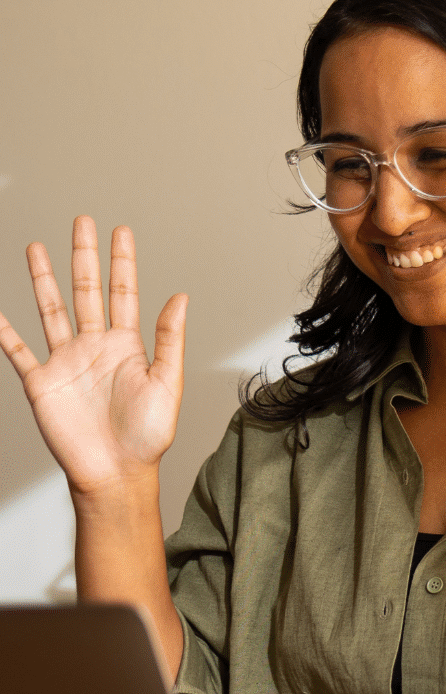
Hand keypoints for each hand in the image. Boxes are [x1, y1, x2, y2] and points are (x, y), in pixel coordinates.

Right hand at [0, 217, 187, 496]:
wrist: (116, 471)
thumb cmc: (148, 436)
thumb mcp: (166, 383)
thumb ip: (169, 339)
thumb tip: (180, 297)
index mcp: (127, 346)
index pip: (123, 293)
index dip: (121, 263)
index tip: (120, 231)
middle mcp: (95, 348)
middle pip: (85, 291)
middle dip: (83, 257)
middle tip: (82, 221)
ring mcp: (66, 362)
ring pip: (50, 310)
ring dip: (43, 279)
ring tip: (36, 248)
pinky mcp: (41, 382)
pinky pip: (16, 350)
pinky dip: (2, 330)